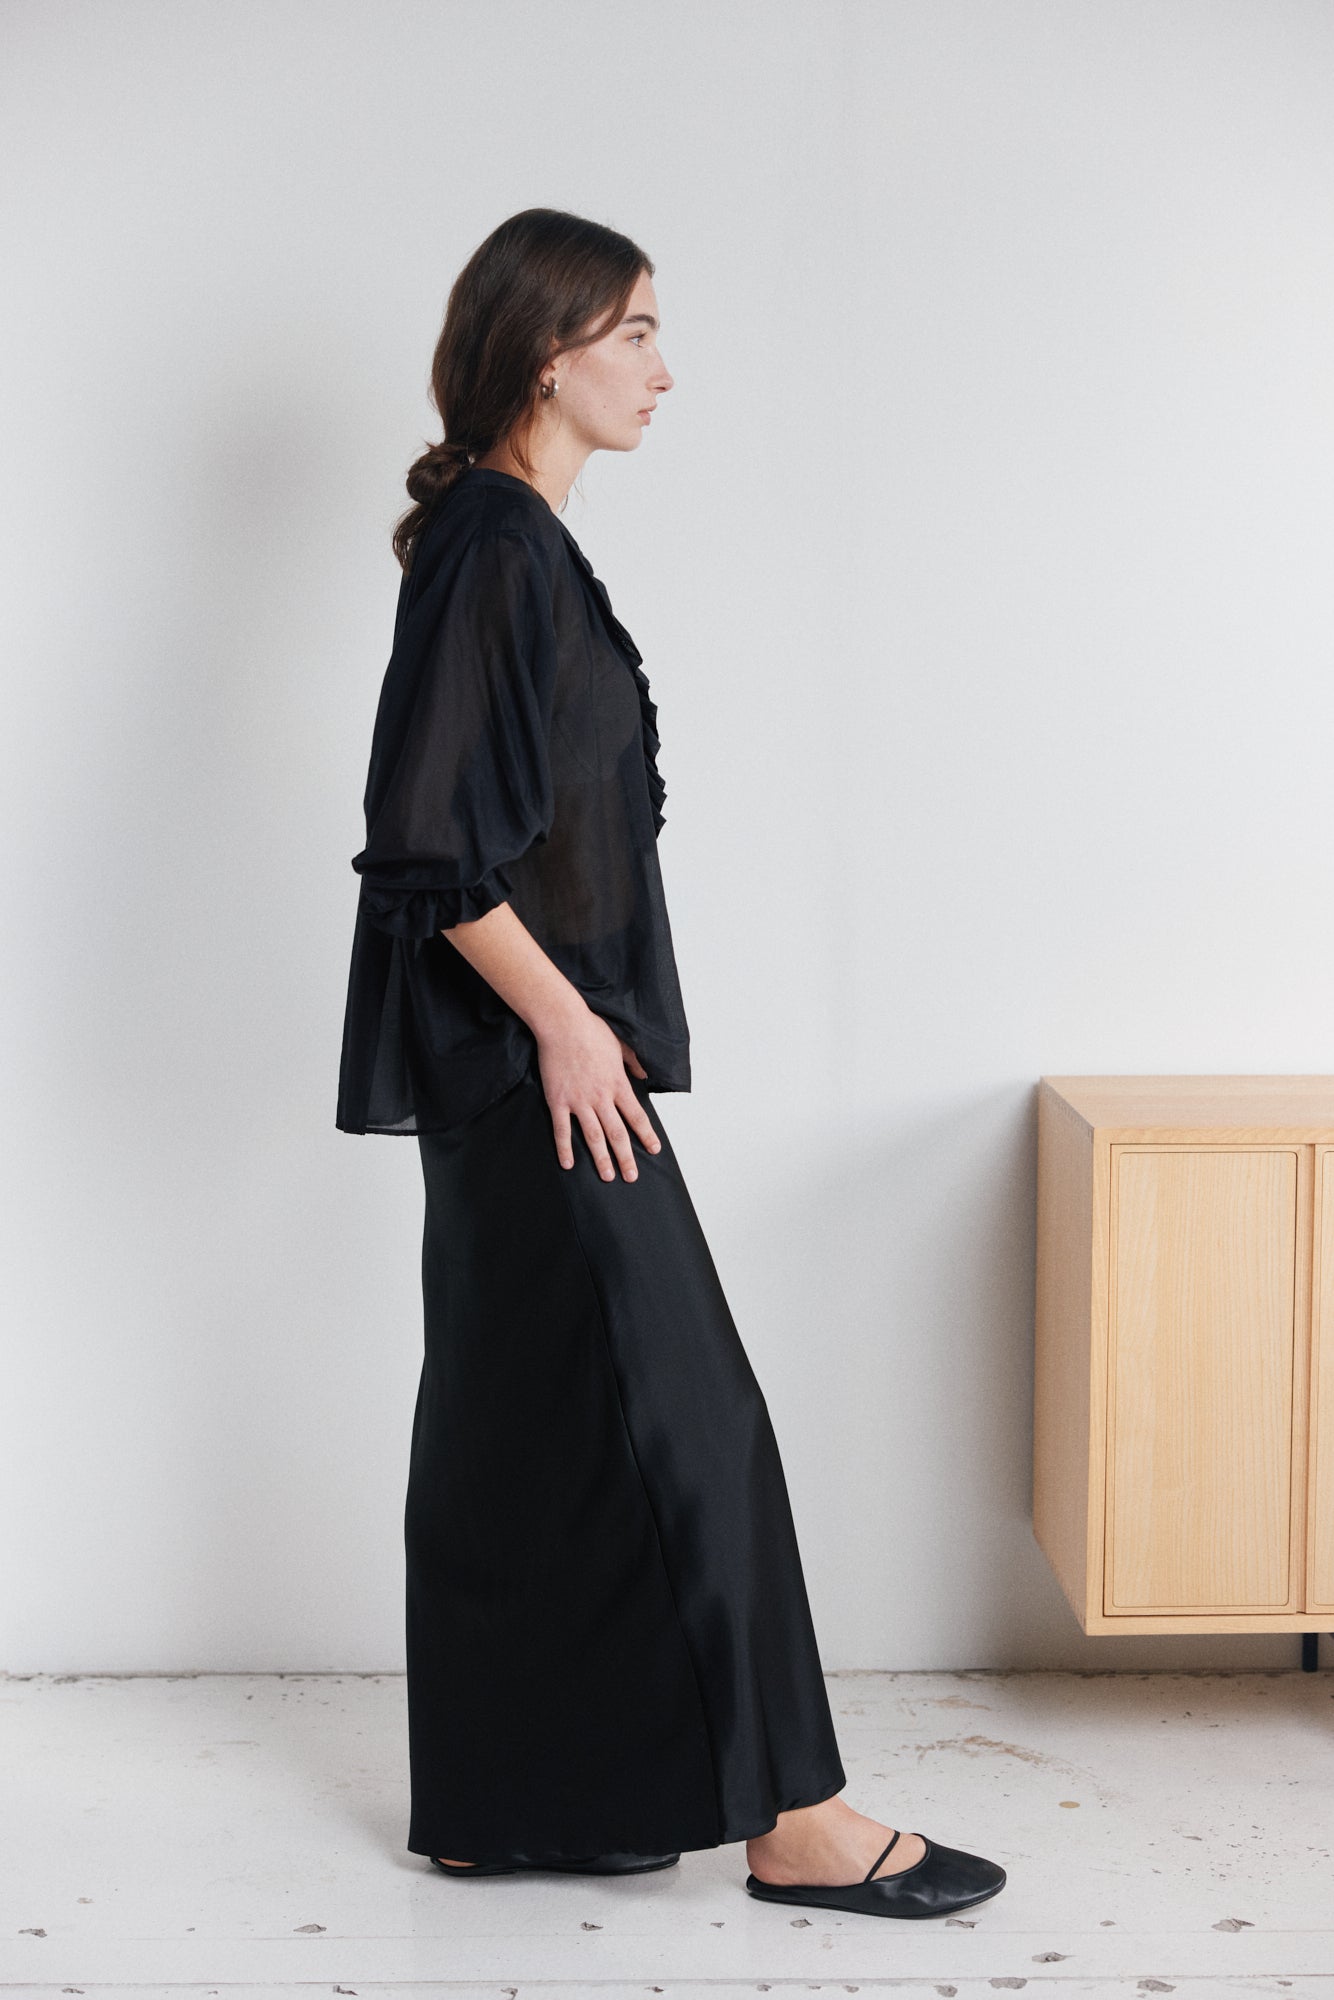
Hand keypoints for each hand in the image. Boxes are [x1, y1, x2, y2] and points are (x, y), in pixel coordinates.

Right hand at [535, 1009, 661, 1180]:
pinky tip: (568, 1164)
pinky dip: (565, 1148)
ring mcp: (579, 1101)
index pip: (637, 1116)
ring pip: (593, 1136)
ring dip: (601, 1159)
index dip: (646, 1135)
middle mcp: (601, 1097)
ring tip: (608, 1176)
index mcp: (618, 1084)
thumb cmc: (592, 1029)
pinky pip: (561, 1130)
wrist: (563, 1023)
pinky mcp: (558, 1100)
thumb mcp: (621, 1044)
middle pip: (617, 1134)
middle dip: (626, 1158)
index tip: (654, 1149)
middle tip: (631, 1176)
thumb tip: (646, 1075)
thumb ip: (635, 1062)